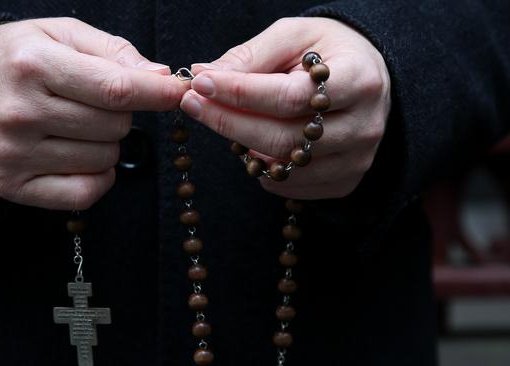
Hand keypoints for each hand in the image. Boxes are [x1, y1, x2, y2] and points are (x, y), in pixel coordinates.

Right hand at [0, 18, 188, 209]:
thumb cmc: (14, 58)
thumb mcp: (58, 34)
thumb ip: (112, 51)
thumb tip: (159, 78)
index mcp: (33, 65)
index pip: (115, 89)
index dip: (157, 94)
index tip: (179, 92)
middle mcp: (20, 113)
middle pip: (115, 127)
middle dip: (120, 114)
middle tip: (95, 102)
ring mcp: (13, 154)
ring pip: (105, 159)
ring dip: (106, 144)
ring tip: (77, 125)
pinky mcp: (11, 186)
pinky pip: (83, 193)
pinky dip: (97, 177)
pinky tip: (82, 157)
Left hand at [182, 17, 390, 198]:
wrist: (367, 76)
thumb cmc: (326, 52)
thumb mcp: (293, 36)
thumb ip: (251, 55)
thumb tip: (204, 75)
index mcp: (358, 80)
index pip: (289, 97)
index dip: (239, 93)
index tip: (201, 83)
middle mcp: (364, 126)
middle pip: (284, 138)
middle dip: (229, 122)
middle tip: (193, 104)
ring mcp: (357, 159)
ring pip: (285, 167)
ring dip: (243, 147)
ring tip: (224, 121)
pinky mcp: (345, 181)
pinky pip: (291, 186)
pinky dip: (263, 169)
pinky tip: (253, 144)